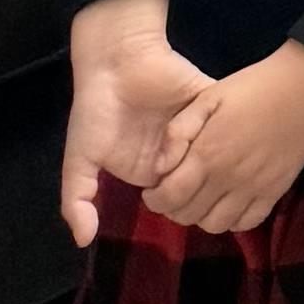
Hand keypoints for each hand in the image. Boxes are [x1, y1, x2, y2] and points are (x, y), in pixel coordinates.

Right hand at [61, 11, 210, 241]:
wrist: (114, 62)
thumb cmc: (96, 113)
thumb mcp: (79, 160)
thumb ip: (78, 200)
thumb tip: (83, 241)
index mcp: (153, 171)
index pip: (175, 200)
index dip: (175, 204)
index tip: (166, 199)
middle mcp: (179, 153)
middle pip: (202, 180)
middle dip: (195, 182)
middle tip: (183, 175)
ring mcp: (196, 127)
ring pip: (218, 153)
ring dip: (206, 155)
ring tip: (189, 150)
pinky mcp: (210, 102)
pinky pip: (225, 120)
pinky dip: (216, 125)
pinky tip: (196, 126)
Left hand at [145, 43, 303, 236]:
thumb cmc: (252, 86)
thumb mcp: (208, 97)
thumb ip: (178, 132)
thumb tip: (160, 169)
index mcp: (208, 154)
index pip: (169, 198)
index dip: (155, 200)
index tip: (154, 190)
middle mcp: (229, 179)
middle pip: (189, 216)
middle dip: (174, 208)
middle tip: (177, 191)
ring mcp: (255, 188)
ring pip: (216, 226)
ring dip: (202, 216)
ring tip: (203, 197)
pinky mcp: (277, 191)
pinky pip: (248, 223)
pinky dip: (233, 219)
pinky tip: (230, 201)